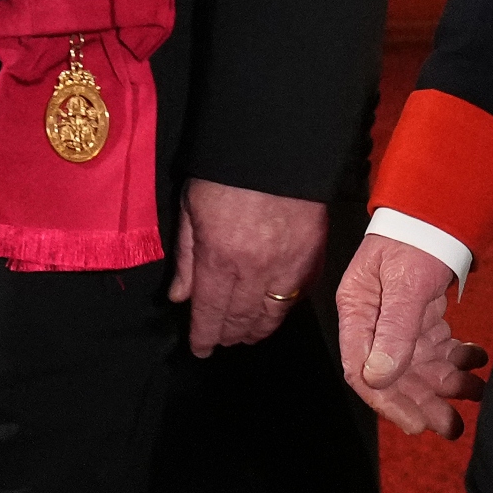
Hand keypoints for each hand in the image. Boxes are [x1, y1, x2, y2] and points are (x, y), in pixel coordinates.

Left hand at [168, 178, 324, 356]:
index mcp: (220, 258)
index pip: (210, 314)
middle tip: (221, 341)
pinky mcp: (313, 257)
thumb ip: (186, 257)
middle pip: (241, 320)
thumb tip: (180, 296)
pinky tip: (273, 308)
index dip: (204, 337)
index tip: (201, 349)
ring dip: (257, 329)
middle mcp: (255, 271)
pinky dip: (283, 307)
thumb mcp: (191, 208)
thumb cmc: (226, 171)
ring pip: (272, 315)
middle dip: (228, 335)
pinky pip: (297, 296)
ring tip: (246, 333)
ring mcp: (289, 266)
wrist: (278, 144)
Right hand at [337, 230, 485, 437]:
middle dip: (425, 400)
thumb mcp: (404, 282)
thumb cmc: (414, 238)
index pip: (362, 370)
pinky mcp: (420, 313)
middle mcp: (373, 320)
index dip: (388, 402)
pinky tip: (479, 360)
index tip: (417, 425)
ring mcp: (398, 319)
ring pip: (420, 364)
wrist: (437, 207)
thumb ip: (394, 329)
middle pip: (394, 374)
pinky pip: (437, 346)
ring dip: (447, 382)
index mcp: (357, 312)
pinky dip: (458, 357)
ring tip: (477, 392)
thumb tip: (378, 379)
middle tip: (454, 426)